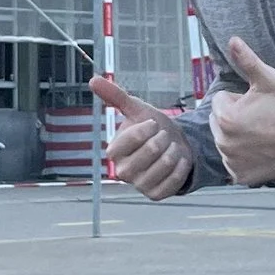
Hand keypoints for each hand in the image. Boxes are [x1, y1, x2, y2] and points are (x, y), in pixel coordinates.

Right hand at [92, 74, 194, 200]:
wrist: (173, 145)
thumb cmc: (152, 127)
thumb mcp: (136, 109)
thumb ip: (115, 96)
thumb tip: (92, 79)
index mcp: (114, 151)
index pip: (135, 137)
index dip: (149, 127)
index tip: (153, 124)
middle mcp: (122, 172)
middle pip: (151, 150)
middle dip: (164, 138)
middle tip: (163, 137)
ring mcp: (139, 185)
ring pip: (165, 164)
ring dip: (174, 150)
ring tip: (170, 147)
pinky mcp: (155, 195)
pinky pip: (175, 179)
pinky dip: (182, 165)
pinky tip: (178, 160)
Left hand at [212, 37, 274, 186]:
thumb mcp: (268, 79)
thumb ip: (246, 60)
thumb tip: (233, 40)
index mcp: (225, 117)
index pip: (221, 101)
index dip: (240, 99)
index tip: (260, 104)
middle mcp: (223, 142)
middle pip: (220, 122)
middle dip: (235, 118)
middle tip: (262, 119)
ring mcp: (231, 162)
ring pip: (227, 142)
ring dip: (239, 138)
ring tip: (264, 134)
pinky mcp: (241, 177)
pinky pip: (235, 162)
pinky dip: (245, 158)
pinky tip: (263, 151)